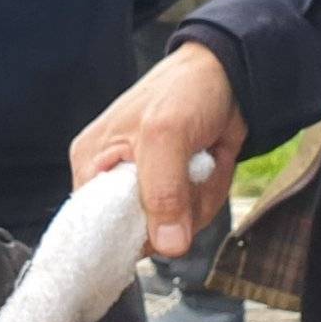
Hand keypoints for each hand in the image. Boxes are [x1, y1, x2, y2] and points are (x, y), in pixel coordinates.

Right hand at [69, 42, 245, 257]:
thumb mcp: (166, 134)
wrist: (229, 75)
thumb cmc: (185, 89)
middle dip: (174, 212)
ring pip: (171, 230)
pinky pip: (191, 217)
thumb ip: (162, 191)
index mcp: (92, 163)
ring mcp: (146, 187)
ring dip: (197, 202)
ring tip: (200, 163)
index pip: (93, 226)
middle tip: (187, 172)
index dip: (127, 234)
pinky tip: (208, 168)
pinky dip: (208, 197)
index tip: (159, 224)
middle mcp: (113, 179)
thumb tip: (167, 245)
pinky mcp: (174, 190)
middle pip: (138, 234)